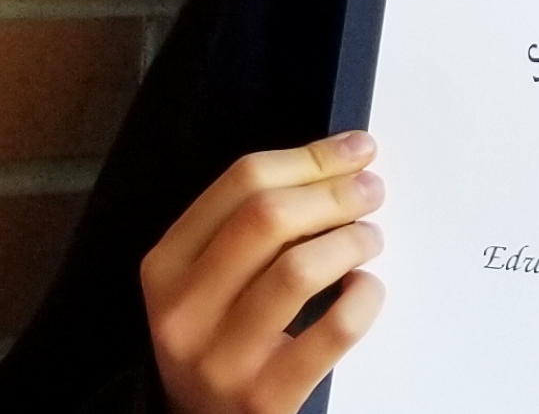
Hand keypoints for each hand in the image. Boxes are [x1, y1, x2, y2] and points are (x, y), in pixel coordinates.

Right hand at [141, 131, 386, 413]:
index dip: (311, 156)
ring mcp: (221, 358)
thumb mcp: (209, 278)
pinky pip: (334, 329)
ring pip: (300, 269)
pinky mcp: (266, 397)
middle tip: (371, 190)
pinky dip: (364, 297)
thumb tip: (339, 161)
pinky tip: (365, 288)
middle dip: (335, 192)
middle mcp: (184, 311)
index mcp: (167, 265)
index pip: (241, 181)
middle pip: (270, 217)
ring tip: (369, 239)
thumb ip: (253, 224)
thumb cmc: (220, 338)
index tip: (356, 150)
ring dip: (352, 240)